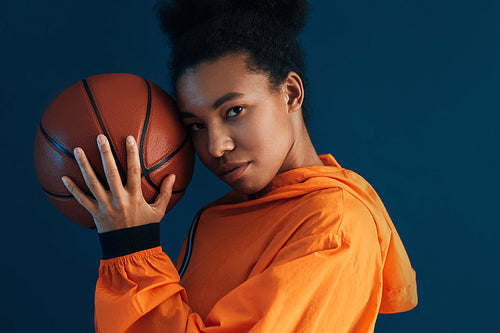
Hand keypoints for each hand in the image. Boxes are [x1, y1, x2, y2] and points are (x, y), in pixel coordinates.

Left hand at [61, 134, 175, 232]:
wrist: (130, 249)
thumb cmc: (145, 228)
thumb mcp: (159, 211)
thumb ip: (166, 193)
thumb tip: (174, 176)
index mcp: (135, 197)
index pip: (135, 171)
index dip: (132, 154)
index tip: (129, 138)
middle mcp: (119, 199)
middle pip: (111, 173)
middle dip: (106, 154)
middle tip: (100, 137)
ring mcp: (105, 206)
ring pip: (93, 183)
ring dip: (84, 165)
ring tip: (77, 150)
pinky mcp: (94, 213)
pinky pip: (81, 199)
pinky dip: (72, 188)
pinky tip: (63, 177)